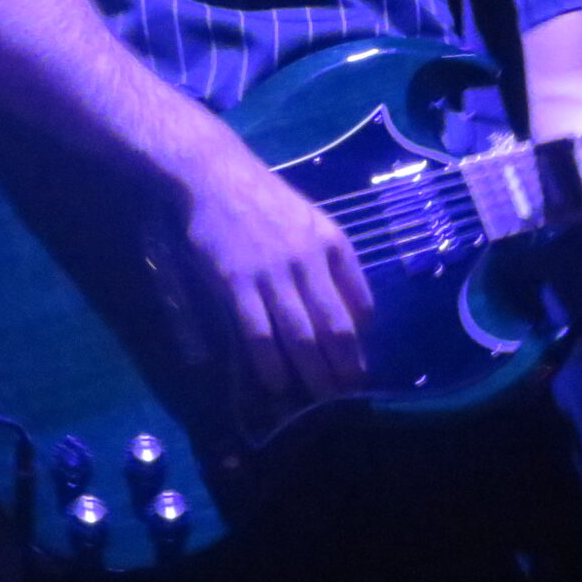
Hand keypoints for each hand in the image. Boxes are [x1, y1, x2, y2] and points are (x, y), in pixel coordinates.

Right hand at [175, 130, 374, 402]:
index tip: (359, 371)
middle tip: (346, 399)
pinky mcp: (235, 281)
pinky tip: (275, 384)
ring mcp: (271, 272)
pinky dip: (269, 362)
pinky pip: (257, 331)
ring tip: (318, 402)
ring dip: (311, 375)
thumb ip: (339, 268)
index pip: (360, 306)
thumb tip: (361, 318)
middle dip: (343, 370)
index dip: (362, 344)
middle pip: (333, 328)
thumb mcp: (316, 225)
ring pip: (299, 335)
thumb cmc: (270, 205)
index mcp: (333, 245)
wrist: (219, 179)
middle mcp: (308, 260)